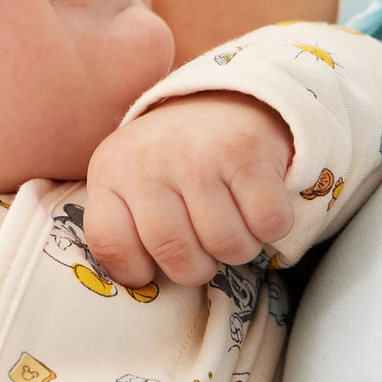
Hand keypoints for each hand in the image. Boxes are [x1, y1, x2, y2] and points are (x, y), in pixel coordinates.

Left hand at [84, 91, 294, 286]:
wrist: (224, 97)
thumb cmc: (171, 158)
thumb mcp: (127, 181)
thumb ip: (121, 227)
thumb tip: (139, 284)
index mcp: (111, 172)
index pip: (110, 244)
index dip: (134, 269)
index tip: (150, 264)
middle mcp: (149, 162)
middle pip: (176, 255)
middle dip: (197, 267)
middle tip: (201, 246)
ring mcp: (198, 156)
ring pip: (227, 246)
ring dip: (238, 248)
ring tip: (229, 222)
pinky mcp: (248, 152)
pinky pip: (268, 224)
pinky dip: (270, 228)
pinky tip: (256, 206)